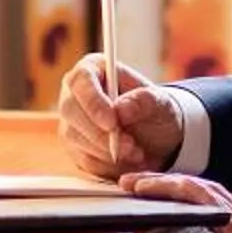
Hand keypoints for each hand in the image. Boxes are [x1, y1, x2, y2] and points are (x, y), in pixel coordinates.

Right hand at [56, 55, 184, 178]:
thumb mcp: (161, 103)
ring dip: (106, 150)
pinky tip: (126, 160)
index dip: (93, 102)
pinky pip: (82, 158)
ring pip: (74, 136)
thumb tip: (121, 108)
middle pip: (71, 110)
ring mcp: (71, 119)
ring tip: (137, 152)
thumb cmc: (156, 111)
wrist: (157, 136)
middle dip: (101, 133)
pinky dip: (106, 163)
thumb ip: (144, 101)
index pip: (81, 81)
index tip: (112, 123)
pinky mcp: (73, 145)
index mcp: (94, 69)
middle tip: (131, 145)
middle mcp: (75, 92)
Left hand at [120, 172, 231, 232]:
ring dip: (165, 183)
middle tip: (138, 184)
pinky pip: (202, 201)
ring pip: (202, 190)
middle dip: (172, 184)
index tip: (164, 197)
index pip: (220, 207)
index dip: (191, 198)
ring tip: (134, 183)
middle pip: (208, 191)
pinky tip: (150, 192)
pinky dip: (173, 191)